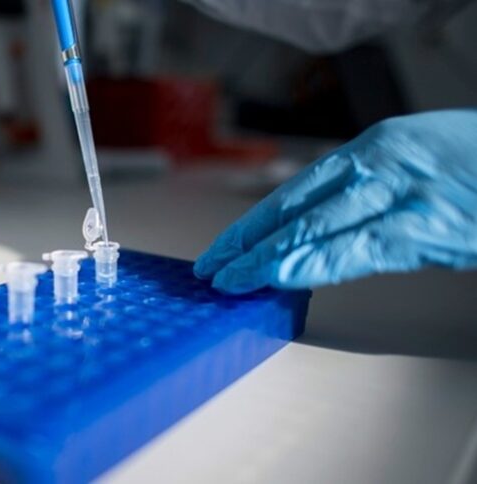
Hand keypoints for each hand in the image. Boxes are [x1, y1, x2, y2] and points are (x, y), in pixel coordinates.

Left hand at [194, 109, 476, 293]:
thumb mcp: (416, 164)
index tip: (224, 247)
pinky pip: (359, 247)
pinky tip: (282, 276)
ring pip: (316, 226)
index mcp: (375, 148)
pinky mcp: (427, 225)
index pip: (295, 191)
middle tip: (211, 269)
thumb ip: (369, 193)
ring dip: (267, 256)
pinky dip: (315, 263)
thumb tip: (319, 229)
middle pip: (294, 208)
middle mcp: (379, 164)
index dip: (254, 223)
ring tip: (231, 279)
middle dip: (247, 242)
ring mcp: (402, 193)